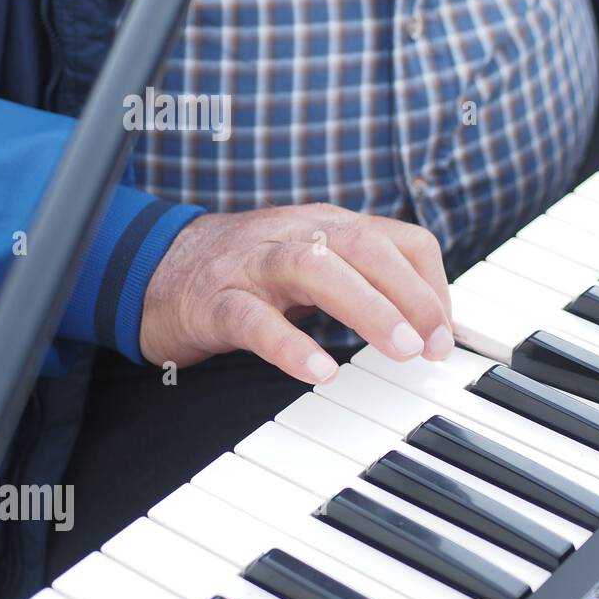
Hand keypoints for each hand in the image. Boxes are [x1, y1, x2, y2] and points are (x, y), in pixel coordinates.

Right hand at [140, 203, 453, 383]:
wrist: (153, 269)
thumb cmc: (251, 274)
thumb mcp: (320, 269)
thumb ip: (370, 286)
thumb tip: (432, 326)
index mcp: (332, 227)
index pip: (402, 241)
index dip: (434, 286)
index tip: (445, 336)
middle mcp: (299, 235)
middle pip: (367, 248)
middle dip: (411, 294)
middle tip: (434, 345)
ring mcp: (254, 263)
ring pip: (317, 268)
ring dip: (368, 307)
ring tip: (400, 349)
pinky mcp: (214, 300)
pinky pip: (254, 319)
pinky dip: (290, 344)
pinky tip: (320, 371)